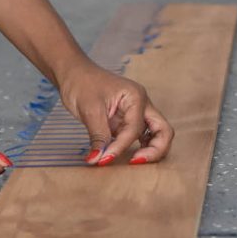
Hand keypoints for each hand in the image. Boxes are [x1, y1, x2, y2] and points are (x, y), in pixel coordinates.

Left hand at [59, 59, 173, 165]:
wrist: (73, 74)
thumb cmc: (81, 84)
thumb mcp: (89, 110)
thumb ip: (98, 136)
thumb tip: (97, 159)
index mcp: (136, 96)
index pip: (135, 129)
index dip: (121, 146)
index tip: (104, 159)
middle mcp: (142, 104)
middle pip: (163, 131)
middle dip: (155, 150)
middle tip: (135, 163)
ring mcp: (137, 113)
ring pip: (157, 135)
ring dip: (150, 151)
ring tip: (133, 162)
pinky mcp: (128, 121)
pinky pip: (141, 137)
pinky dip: (139, 148)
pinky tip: (128, 157)